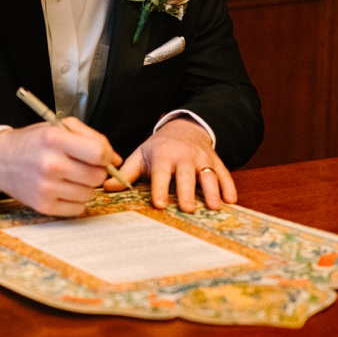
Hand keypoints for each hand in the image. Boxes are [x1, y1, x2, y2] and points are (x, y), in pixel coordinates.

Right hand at [0, 118, 114, 216]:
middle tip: (82, 165)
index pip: (98, 153)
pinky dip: (76, 200)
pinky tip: (64, 188)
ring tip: (70, 176)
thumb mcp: (57, 127)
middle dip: (96, 171)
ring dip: (86, 186)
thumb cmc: (32, 142)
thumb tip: (115, 160)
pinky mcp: (44, 206)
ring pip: (90, 193)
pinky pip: (78, 208)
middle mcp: (51, 164)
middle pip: (97, 176)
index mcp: (54, 139)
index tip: (101, 156)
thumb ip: (91, 137)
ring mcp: (47, 187)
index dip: (106, 156)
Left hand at [110, 118, 237, 212]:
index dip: (159, 188)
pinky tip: (231, 200)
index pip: (160, 173)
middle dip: (187, 191)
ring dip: (212, 190)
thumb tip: (105, 186)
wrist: (183, 128)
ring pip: (208, 174)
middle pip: (186, 175)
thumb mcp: (141, 155)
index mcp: (162, 155)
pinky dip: (229, 186)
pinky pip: (224, 173)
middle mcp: (184, 156)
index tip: (160, 204)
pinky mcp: (216, 161)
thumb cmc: (159, 148)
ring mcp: (202, 158)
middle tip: (188, 209)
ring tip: (214, 207)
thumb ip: (126, 173)